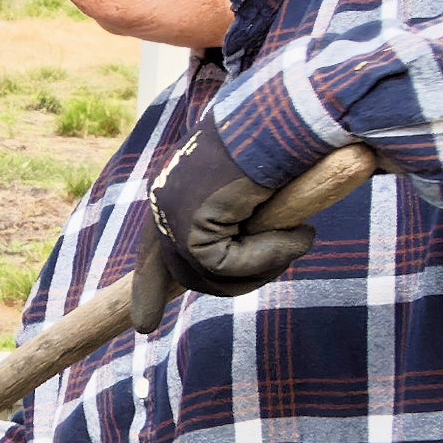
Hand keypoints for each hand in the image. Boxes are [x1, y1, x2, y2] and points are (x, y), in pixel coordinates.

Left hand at [126, 120, 318, 334]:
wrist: (285, 117)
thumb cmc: (283, 141)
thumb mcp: (259, 183)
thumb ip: (248, 219)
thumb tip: (264, 250)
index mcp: (173, 189)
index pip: (154, 249)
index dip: (151, 287)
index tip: (144, 325)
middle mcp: (164, 204)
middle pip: (188, 274)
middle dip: (238, 280)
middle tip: (291, 245)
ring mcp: (172, 217)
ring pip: (215, 277)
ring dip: (266, 262)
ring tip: (298, 231)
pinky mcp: (190, 228)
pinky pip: (229, 267)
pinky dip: (269, 255)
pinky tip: (295, 228)